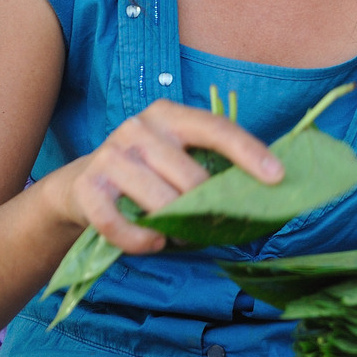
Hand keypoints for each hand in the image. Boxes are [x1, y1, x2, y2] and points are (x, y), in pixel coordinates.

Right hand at [62, 98, 283, 255]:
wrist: (80, 185)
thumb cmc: (145, 172)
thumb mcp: (176, 156)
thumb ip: (210, 164)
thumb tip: (266, 188)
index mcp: (168, 114)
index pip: (215, 128)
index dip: (248, 152)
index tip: (277, 177)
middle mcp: (138, 127)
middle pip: (190, 177)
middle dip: (205, 210)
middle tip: (206, 227)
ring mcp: (110, 154)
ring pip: (160, 204)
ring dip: (175, 229)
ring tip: (176, 235)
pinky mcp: (88, 187)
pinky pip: (122, 226)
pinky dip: (142, 241)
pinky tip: (152, 241)